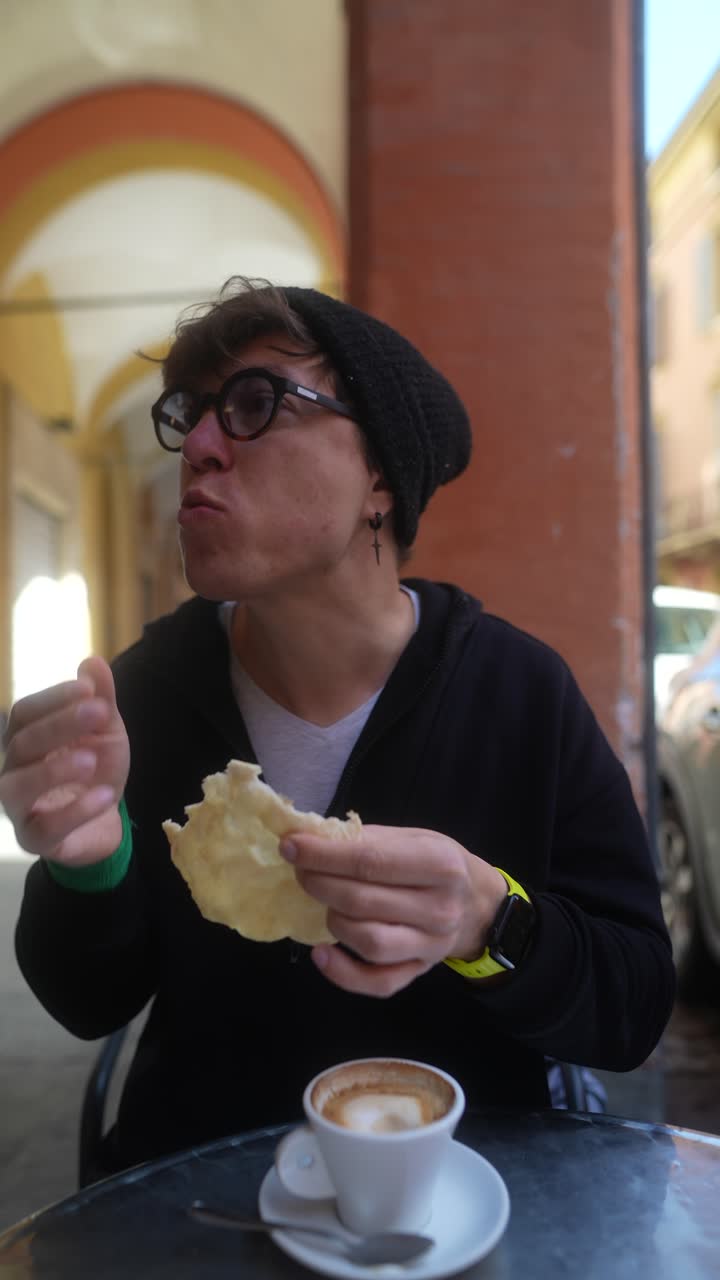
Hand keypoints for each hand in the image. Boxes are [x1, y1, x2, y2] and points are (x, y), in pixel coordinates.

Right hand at [0, 657, 129, 864]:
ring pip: (17, 787)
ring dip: (54, 770)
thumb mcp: (106, 734)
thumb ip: (101, 702)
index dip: (53, 699)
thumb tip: (93, 662)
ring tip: (90, 759)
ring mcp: (19, 807)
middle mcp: (13, 770)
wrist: (103, 824)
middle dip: (59, 725)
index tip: (88, 688)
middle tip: (97, 713)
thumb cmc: (95, 772)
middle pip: (22, 743)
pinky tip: (105, 796)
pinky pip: (45, 828)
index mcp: (25, 739)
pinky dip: (75, 811)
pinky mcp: (34, 840)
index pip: (24, 713)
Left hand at [280, 826, 506, 996]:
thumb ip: (367, 839)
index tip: (291, 846)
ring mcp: (431, 946)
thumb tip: (310, 838)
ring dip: (333, 921)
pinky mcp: (419, 972)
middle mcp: (440, 909)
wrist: (476, 903)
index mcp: (440, 864)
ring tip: (323, 904)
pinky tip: (321, 953)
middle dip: (319, 884)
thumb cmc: (436, 863)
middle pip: (363, 902)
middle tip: (300, 871)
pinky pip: (378, 983)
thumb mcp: (414, 838)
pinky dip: (343, 973)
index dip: (324, 855)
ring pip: (369, 943)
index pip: (370, 861)